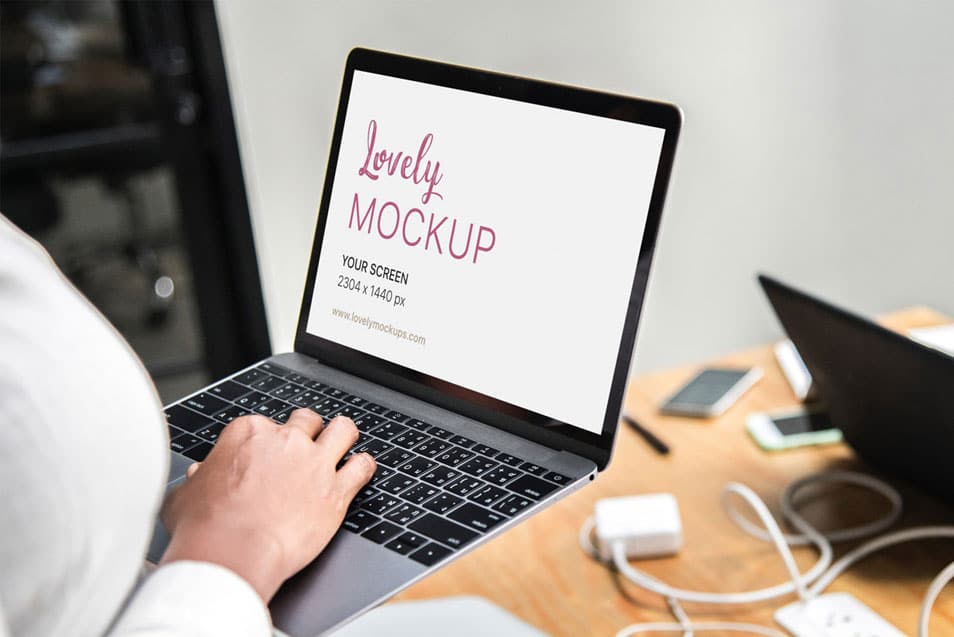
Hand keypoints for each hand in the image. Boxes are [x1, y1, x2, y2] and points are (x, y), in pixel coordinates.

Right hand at [159, 410, 374, 601]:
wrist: (232, 554)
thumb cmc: (205, 528)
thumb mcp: (185, 496)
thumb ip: (197, 480)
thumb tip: (198, 477)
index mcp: (248, 434)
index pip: (265, 424)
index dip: (267, 442)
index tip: (266, 456)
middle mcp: (285, 441)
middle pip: (306, 420)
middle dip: (307, 431)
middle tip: (304, 447)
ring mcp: (314, 463)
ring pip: (342, 430)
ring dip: (342, 436)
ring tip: (342, 444)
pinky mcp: (336, 491)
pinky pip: (362, 467)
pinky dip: (364, 467)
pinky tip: (361, 470)